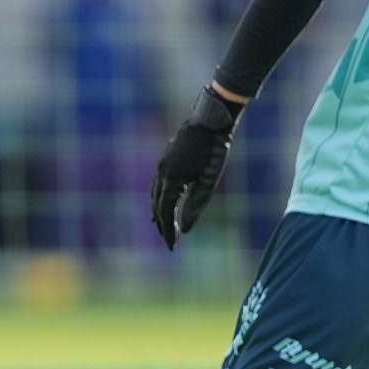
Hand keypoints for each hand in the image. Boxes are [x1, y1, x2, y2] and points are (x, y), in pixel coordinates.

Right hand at [151, 85, 244, 248]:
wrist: (209, 120)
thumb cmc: (213, 150)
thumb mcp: (209, 180)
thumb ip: (197, 204)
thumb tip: (186, 229)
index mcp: (171, 180)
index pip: (165, 212)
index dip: (168, 231)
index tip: (171, 247)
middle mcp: (161, 173)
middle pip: (157, 206)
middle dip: (162, 225)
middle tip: (169, 241)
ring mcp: (161, 165)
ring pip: (155, 195)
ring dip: (159, 211)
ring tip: (163, 226)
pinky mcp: (165, 160)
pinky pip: (158, 184)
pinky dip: (159, 198)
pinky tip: (166, 201)